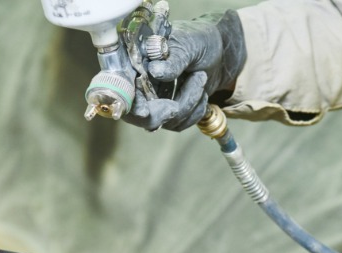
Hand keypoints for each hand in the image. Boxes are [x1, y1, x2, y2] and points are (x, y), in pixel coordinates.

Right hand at [123, 11, 245, 131]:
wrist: (219, 51)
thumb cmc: (199, 40)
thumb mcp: (189, 44)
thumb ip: (174, 59)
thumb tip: (156, 71)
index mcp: (136, 60)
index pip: (122, 85)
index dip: (129, 101)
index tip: (143, 112)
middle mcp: (139, 82)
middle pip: (137, 113)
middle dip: (161, 112)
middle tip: (179, 102)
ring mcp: (152, 100)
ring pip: (163, 120)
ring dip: (188, 103)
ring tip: (200, 77)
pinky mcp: (167, 112)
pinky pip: (178, 123)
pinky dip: (194, 111)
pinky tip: (201, 92)